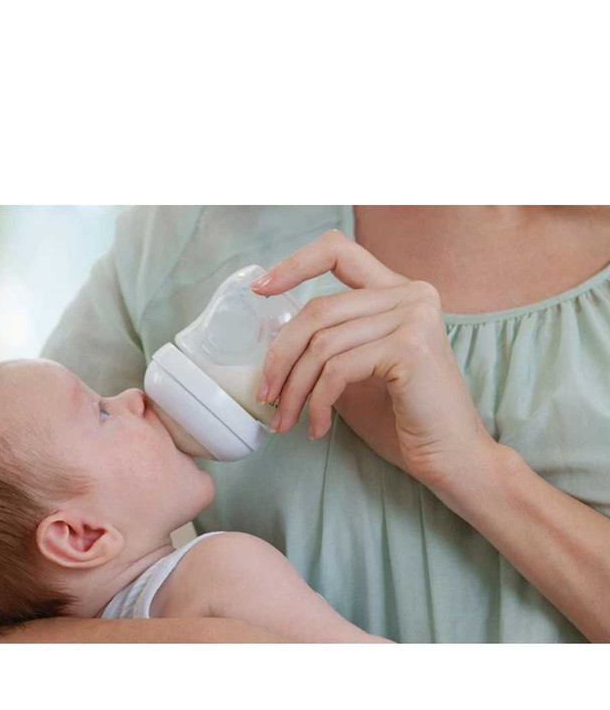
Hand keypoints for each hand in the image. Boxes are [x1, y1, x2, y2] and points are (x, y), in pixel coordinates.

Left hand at [250, 229, 497, 492]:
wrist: (450, 459)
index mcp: (397, 292)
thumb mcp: (353, 371)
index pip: (338, 250)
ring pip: (322, 343)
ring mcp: (413, 317)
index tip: (259, 289)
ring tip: (286, 421)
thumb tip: (270, 336)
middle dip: (280, 356)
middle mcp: (410, 294)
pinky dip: (318, 402)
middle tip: (265, 395)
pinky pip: (337, 369)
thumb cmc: (400, 418)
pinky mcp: (409, 348)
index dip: (294, 264)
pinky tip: (319, 428)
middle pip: (318, 309)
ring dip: (294, 389)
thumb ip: (325, 344)